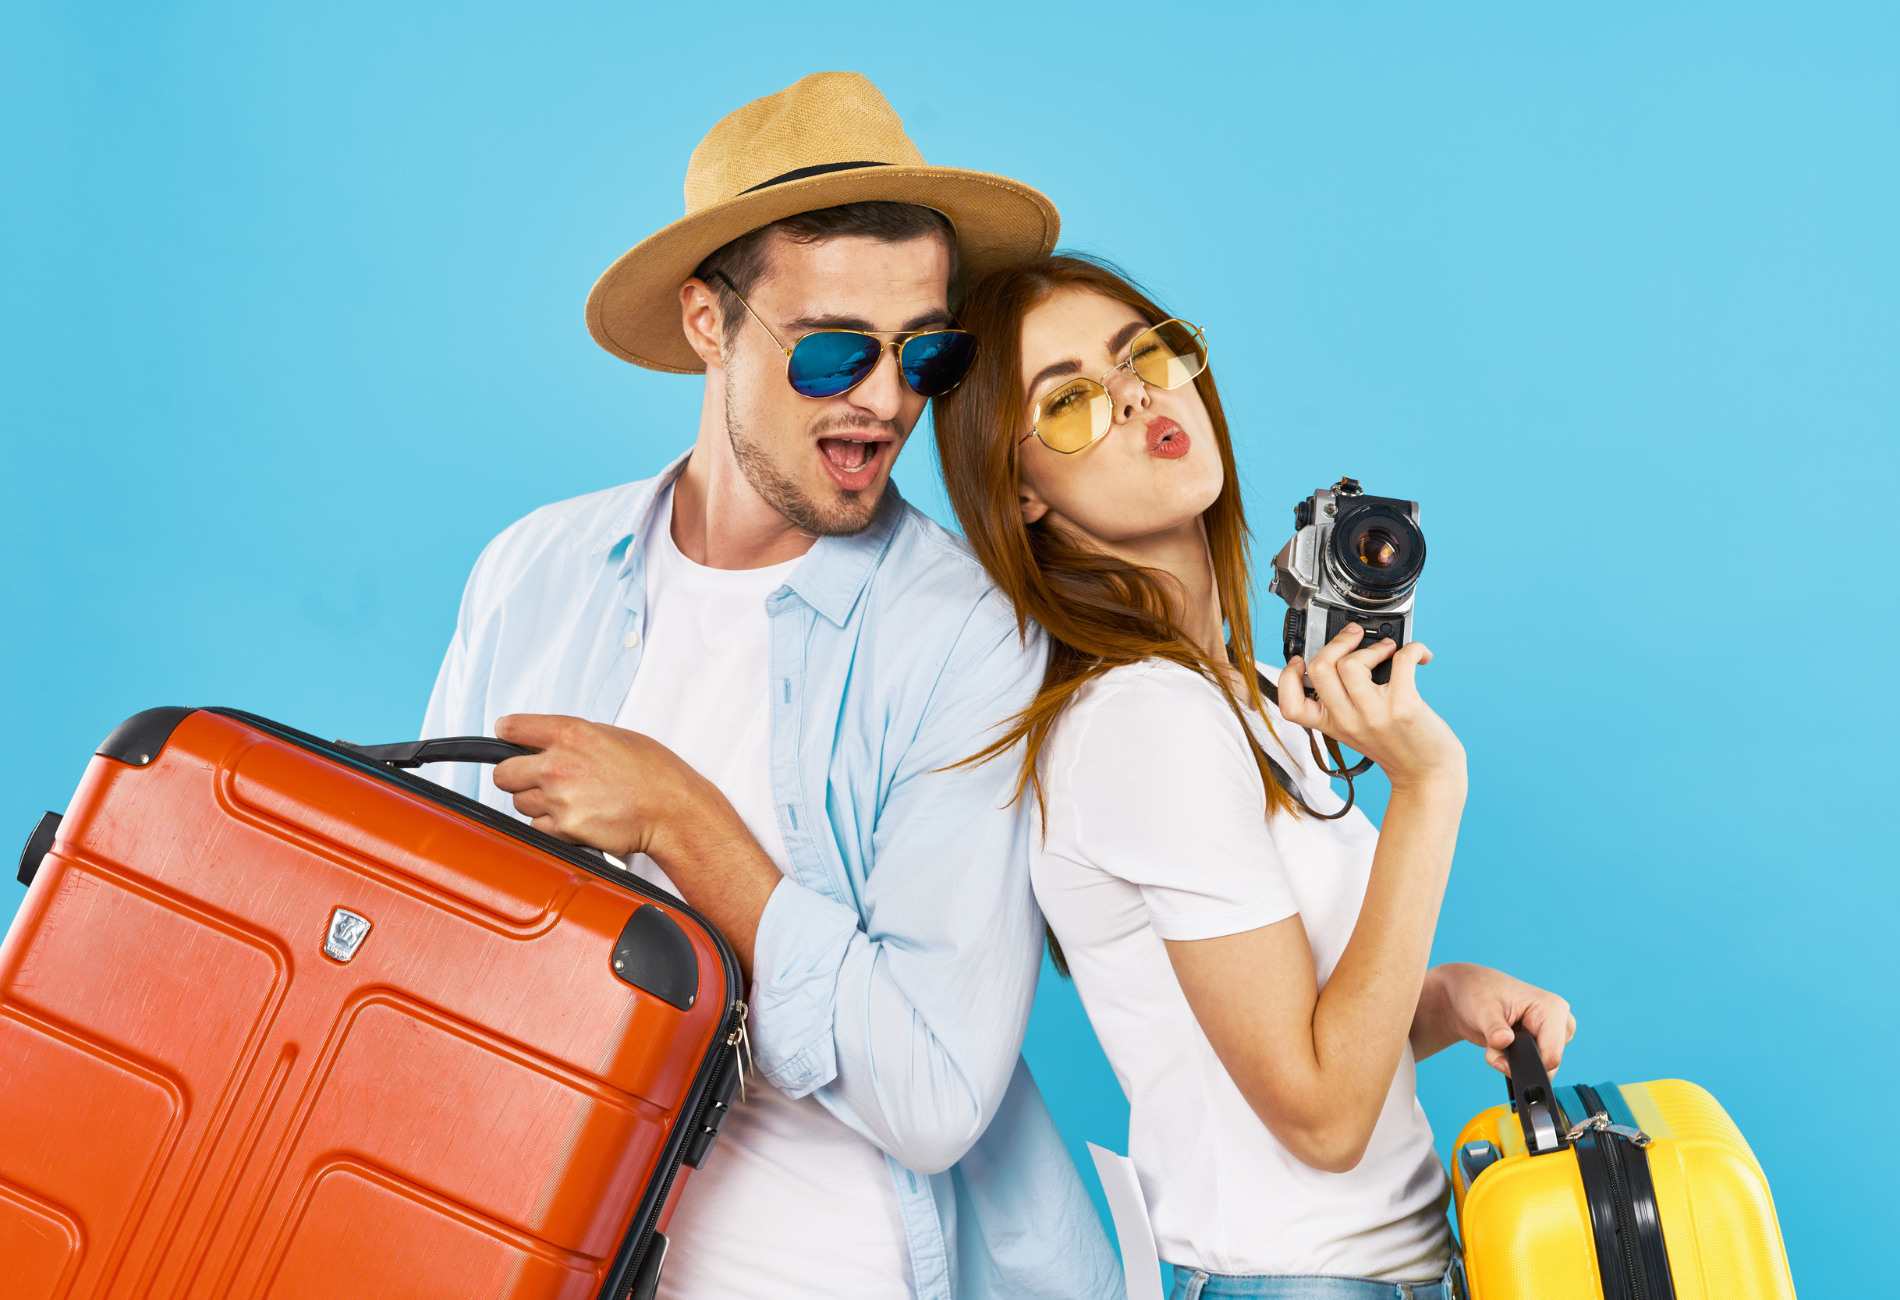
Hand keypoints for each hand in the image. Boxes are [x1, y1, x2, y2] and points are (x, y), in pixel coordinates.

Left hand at [491, 713, 779, 976]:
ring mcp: (558, 798)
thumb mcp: (616, 736)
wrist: (672, 811)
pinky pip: (538, 828)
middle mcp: (559, 764)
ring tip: (568, 801)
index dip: (507, 733)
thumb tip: (553, 741)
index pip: (513, 727)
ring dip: (537, 803)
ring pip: (519, 803)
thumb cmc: (655, 774)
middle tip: (537, 779)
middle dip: (516, 777)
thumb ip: (577, 737)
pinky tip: (576, 818)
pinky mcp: (564, 827)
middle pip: (503, 773)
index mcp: (572, 734)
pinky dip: (552, 826)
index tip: (507, 736)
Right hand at [1276, 624, 1464, 793]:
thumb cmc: (1397, 749)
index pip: (1290, 704)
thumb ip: (1343, 704)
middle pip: (1320, 669)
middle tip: (1355, 638)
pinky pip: (1402, 660)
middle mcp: (1348, 720)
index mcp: (1331, 725)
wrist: (1427, 776)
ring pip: (1351, 663)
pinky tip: (1420, 655)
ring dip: (1373, 647)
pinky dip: (1414, 649)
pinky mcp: (1404, 706)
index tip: (1300, 660)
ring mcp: (1374, 714)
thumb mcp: (1356, 732)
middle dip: (1337, 642)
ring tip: (1388, 651)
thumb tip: (1347, 657)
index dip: (1287, 676)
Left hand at [1416, 962, 1575, 1075]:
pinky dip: (1511, 1061)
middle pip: (1547, 1064)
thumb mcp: (1482, 1009)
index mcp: (1552, 1008)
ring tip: (1495, 1040)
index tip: (1499, 1061)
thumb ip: (1494, 1029)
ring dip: (1511, 1061)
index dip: (1527, 1065)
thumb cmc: (1477, 992)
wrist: (1467, 994)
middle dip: (1517, 1062)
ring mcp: (1551, 1034)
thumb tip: (1503, 1041)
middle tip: (1493, 1046)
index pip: (1553, 1054)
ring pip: (1537, 1067)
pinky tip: (1499, 1045)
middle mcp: (1558, 1022)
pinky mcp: (1541, 1043)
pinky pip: (1530, 1065)